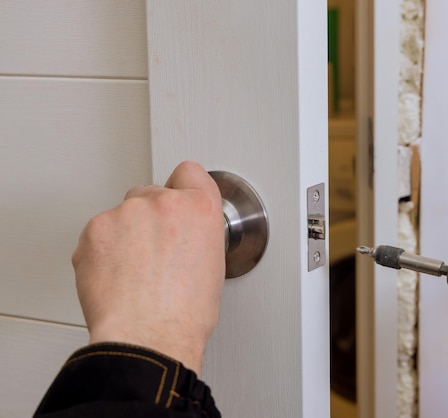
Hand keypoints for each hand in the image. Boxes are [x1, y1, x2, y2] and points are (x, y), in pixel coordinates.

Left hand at [72, 161, 224, 373]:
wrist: (148, 336)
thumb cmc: (184, 314)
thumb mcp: (213, 266)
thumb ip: (197, 234)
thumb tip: (182, 235)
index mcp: (200, 209)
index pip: (190, 173)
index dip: (182, 188)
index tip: (176, 199)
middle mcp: (164, 202)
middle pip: (150, 193)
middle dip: (150, 217)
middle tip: (152, 253)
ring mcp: (126, 213)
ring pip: (122, 215)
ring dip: (125, 235)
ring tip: (134, 274)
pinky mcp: (95, 229)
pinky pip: (98, 234)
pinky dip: (103, 251)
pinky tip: (116, 278)